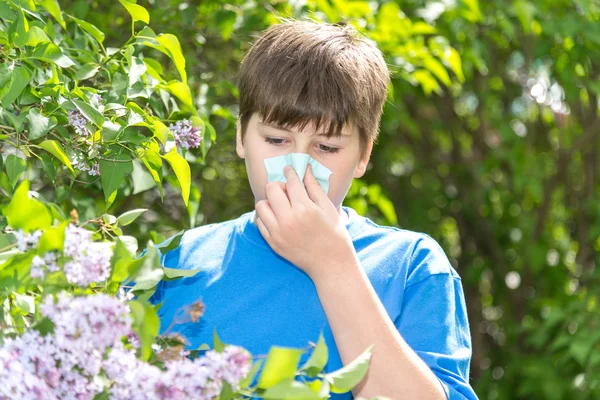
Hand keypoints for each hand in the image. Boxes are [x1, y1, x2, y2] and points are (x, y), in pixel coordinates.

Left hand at [255, 164, 355, 280]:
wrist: (331, 264)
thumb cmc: (334, 234)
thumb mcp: (328, 208)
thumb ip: (314, 188)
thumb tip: (305, 170)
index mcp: (305, 209)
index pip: (291, 182)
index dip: (290, 172)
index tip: (289, 169)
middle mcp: (288, 220)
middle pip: (271, 189)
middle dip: (279, 185)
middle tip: (288, 191)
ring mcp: (278, 233)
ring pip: (261, 205)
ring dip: (270, 201)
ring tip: (282, 205)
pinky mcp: (273, 243)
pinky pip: (259, 222)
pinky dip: (266, 216)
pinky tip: (279, 218)